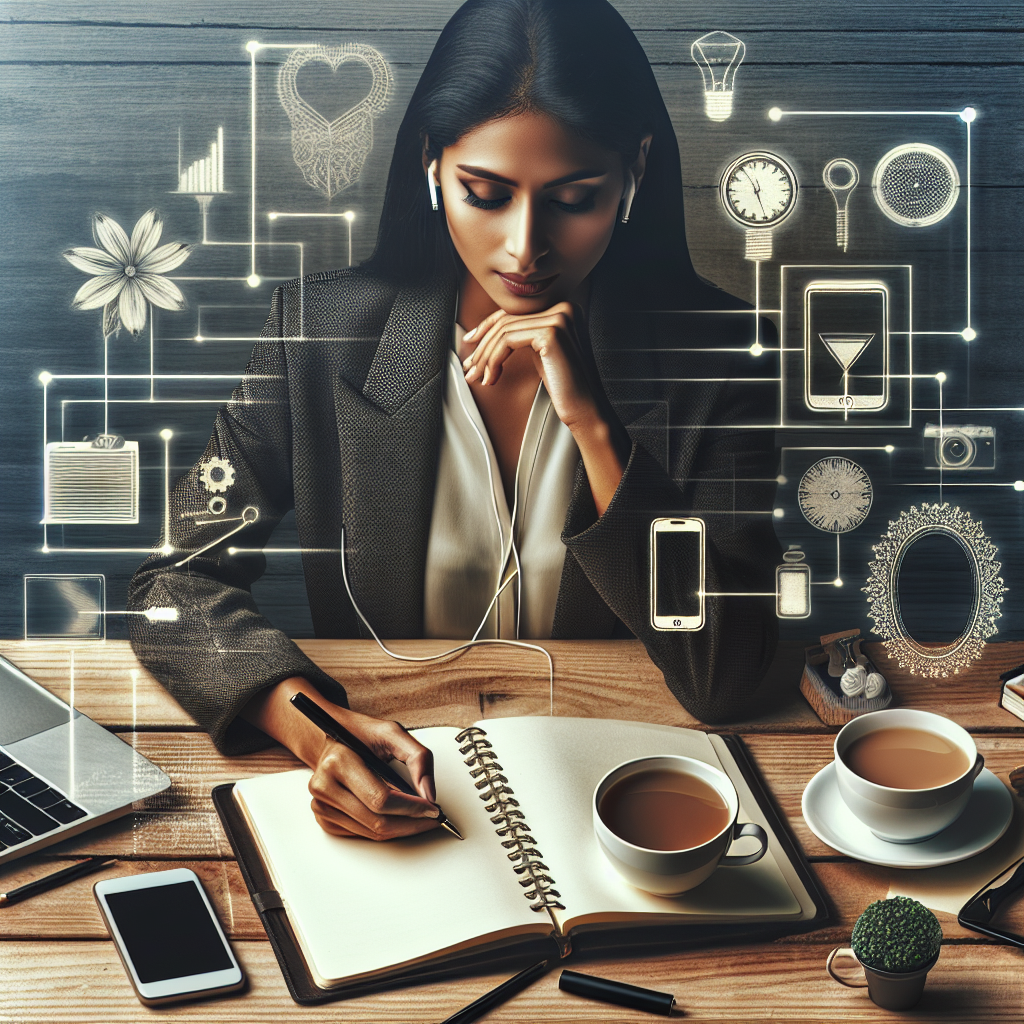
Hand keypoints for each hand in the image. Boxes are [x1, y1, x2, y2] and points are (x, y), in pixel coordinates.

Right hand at [307, 708, 440, 839]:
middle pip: (377, 821)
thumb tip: (429, 794)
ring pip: (371, 833)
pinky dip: (384, 829)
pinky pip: (362, 834)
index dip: (411, 808)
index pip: (381, 799)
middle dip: (411, 823)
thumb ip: (418, 758)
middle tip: (432, 817)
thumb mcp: (392, 733)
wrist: (328, 737)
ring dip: (400, 828)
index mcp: (339, 762)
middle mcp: (325, 786)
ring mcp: (321, 805)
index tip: (432, 808)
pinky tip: (395, 816)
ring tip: (417, 815)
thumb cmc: (360, 734)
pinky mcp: (323, 818)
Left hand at [461, 300, 629, 513]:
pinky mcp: (551, 333)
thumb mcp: (540, 354)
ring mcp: (559, 318)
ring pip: (504, 331)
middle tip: (470, 368)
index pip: (514, 312)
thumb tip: (486, 333)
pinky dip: (494, 360)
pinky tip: (492, 378)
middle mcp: (563, 308)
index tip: (471, 343)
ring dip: (485, 357)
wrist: (585, 409)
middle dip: (482, 346)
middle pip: (507, 320)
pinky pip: (507, 341)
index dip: (487, 327)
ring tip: (477, 377)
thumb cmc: (564, 386)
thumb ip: (523, 336)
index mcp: (563, 309)